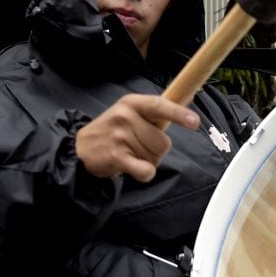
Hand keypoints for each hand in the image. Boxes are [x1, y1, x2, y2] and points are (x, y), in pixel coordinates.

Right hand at [75, 94, 197, 181]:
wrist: (80, 148)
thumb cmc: (111, 130)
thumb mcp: (127, 112)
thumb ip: (152, 113)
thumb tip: (184, 114)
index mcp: (131, 103)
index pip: (160, 105)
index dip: (179, 114)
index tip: (195, 122)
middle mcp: (125, 117)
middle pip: (162, 140)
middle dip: (157, 149)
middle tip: (138, 146)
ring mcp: (120, 137)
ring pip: (155, 156)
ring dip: (148, 160)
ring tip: (131, 154)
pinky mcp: (116, 156)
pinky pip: (145, 169)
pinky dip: (145, 172)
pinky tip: (137, 169)